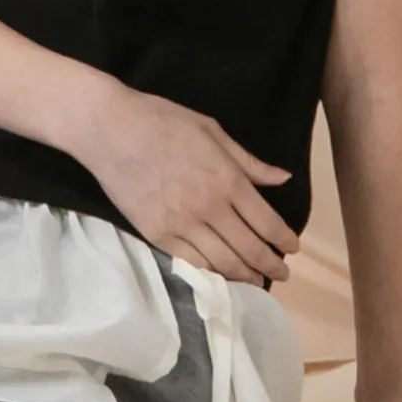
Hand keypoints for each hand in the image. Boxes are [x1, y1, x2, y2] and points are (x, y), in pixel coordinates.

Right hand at [72, 85, 303, 285]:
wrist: (109, 130)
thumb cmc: (163, 121)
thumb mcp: (212, 131)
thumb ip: (249, 162)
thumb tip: (282, 178)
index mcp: (227, 180)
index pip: (267, 222)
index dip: (284, 240)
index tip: (292, 248)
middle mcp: (208, 208)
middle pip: (249, 249)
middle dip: (270, 265)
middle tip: (282, 274)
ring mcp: (180, 225)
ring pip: (222, 262)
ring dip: (244, 275)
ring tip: (255, 280)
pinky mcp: (155, 234)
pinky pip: (190, 262)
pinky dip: (210, 272)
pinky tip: (220, 275)